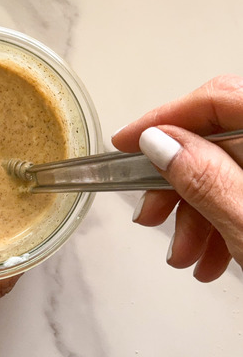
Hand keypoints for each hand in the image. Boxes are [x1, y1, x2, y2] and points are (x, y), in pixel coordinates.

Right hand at [112, 75, 242, 281]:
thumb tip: (158, 143)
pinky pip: (241, 191)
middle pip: (214, 139)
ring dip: (193, 214)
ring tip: (185, 255)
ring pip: (224, 171)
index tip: (124, 145)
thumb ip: (204, 178)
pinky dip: (220, 222)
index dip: (163, 119)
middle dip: (173, 183)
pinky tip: (212, 258)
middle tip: (150, 216)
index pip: (215, 99)